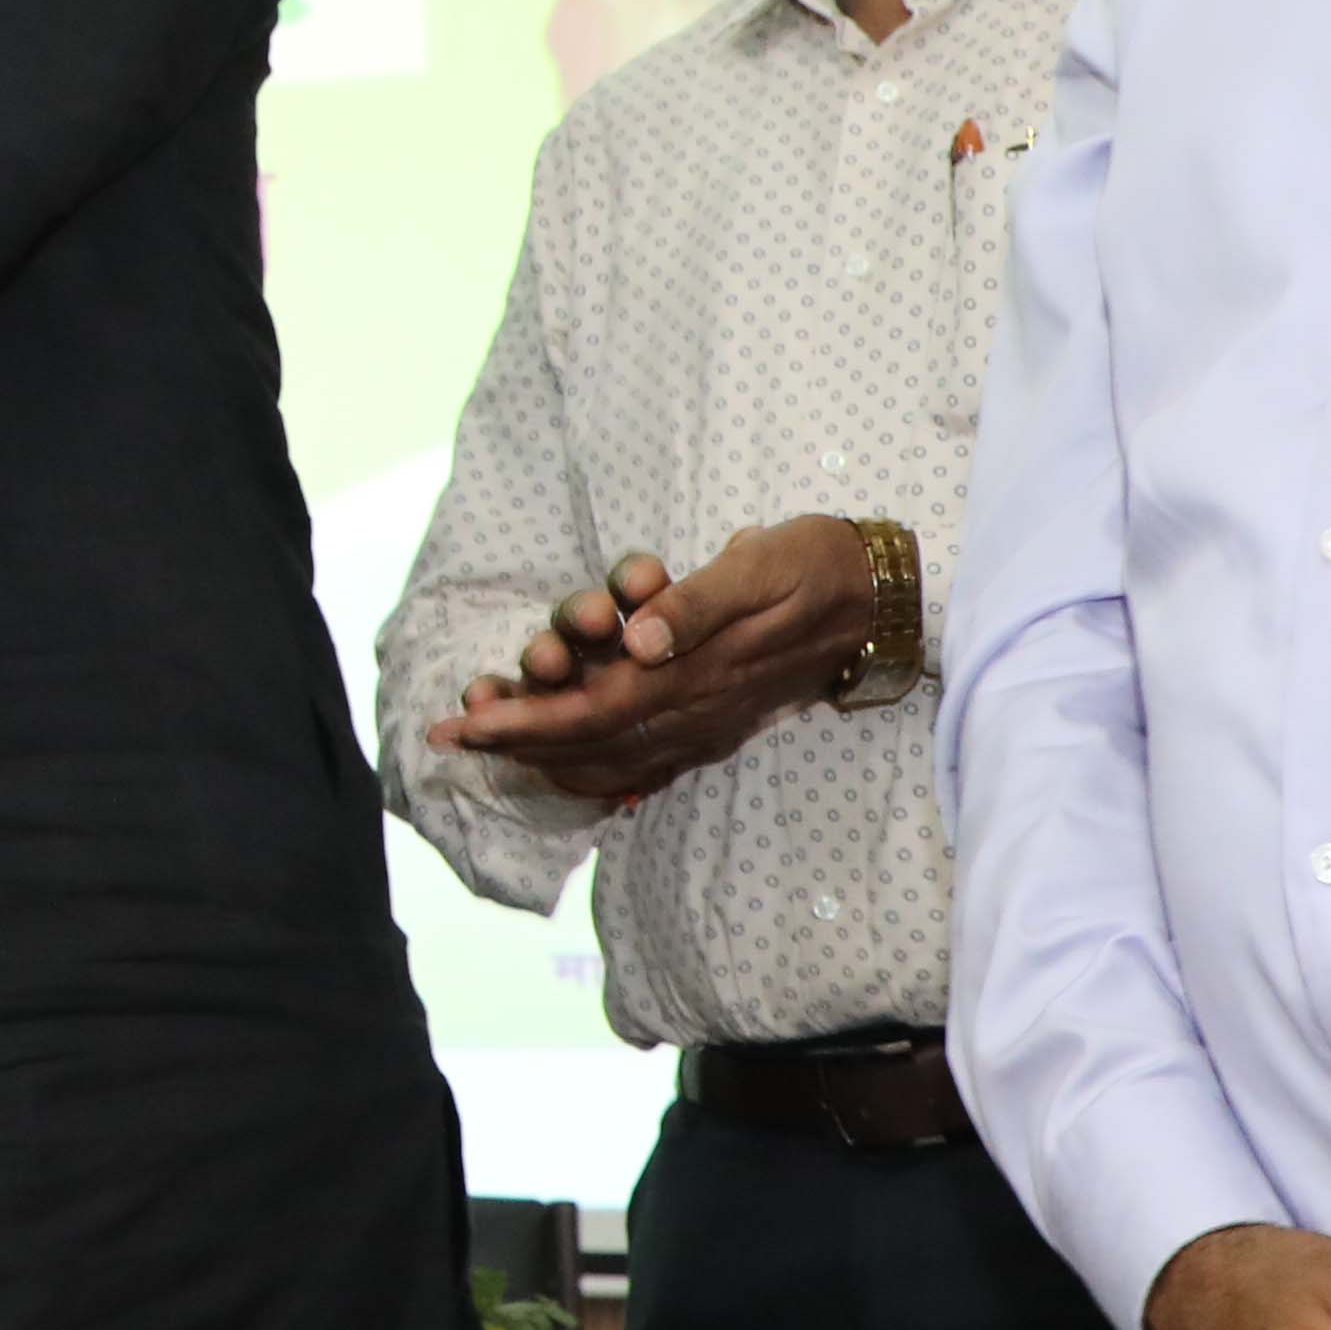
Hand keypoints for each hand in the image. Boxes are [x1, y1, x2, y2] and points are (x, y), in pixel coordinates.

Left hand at [429, 519, 881, 810]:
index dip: (525, 722)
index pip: (593, 711)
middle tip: (450, 732)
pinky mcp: (713, 719)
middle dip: (515, 740)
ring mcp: (705, 723)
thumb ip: (698, 604)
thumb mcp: (758, 566)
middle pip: (587, 742)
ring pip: (609, 754)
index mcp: (696, 676)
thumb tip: (640, 640)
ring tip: (488, 729)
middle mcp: (694, 711)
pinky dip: (591, 762)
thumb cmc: (812, 567)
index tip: (464, 722)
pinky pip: (640, 757)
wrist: (880, 599)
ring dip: (544, 747)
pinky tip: (556, 762)